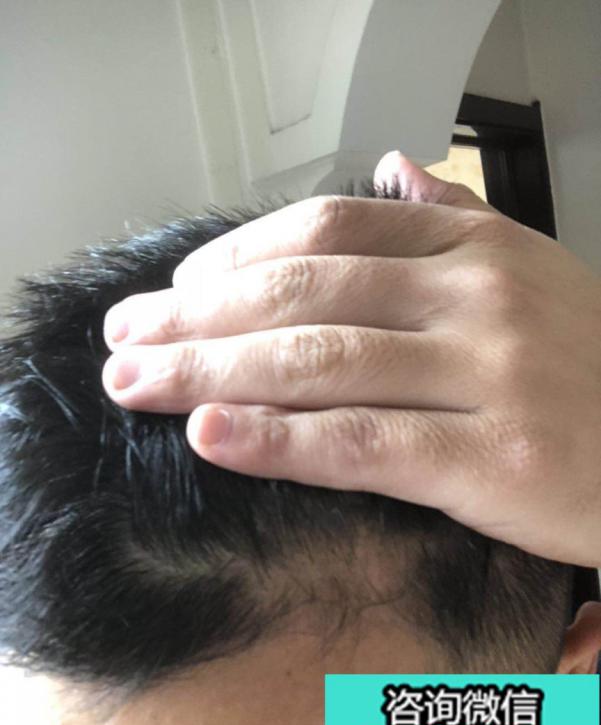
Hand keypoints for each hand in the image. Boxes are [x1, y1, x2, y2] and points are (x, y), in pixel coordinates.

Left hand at [102, 152, 600, 567]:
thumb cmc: (594, 369)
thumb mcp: (535, 270)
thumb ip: (456, 217)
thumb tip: (391, 168)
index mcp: (476, 248)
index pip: (330, 232)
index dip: (237, 256)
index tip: (178, 288)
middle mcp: (475, 297)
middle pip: (304, 293)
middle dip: (198, 316)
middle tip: (128, 339)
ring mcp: (486, 373)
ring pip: (319, 362)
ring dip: (210, 370)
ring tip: (138, 384)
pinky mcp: (493, 458)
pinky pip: (363, 443)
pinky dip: (277, 438)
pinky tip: (211, 433)